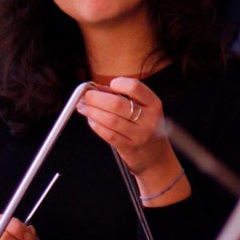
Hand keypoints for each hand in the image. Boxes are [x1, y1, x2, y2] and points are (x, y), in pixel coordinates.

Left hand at [77, 77, 188, 204]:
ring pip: (110, 120)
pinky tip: (91, 120)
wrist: (156, 156)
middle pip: (117, 104)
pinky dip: (96, 125)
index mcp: (153, 104)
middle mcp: (149, 119)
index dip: (118, 83)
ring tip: (83, 107)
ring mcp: (139, 134)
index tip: (107, 85)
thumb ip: (122, 96)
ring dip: (92, 111)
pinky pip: (108, 134)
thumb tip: (97, 88)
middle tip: (85, 95)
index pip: (135, 87)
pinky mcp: (129, 147)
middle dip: (96, 98)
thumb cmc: (145, 127)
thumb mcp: (143, 108)